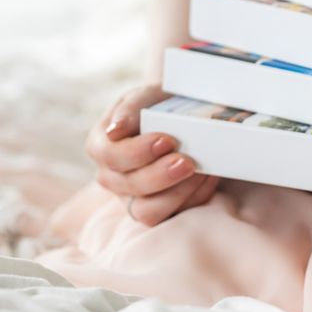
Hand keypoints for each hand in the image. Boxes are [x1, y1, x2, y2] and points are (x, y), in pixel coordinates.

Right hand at [86, 86, 218, 225]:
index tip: (167, 140)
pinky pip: (174, 216)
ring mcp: (134, 198)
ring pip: (148, 212)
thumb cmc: (158, 104)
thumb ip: (130, 108)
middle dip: (160, 175)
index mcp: (101, 146)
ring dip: (177, 193)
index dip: (137, 152)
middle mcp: (113, 176)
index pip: (110, 157)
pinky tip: (209, 177)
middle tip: (188, 161)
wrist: (183, 115)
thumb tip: (115, 129)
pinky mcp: (159, 210)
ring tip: (201, 172)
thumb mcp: (146, 96)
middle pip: (129, 186)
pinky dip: (195, 197)